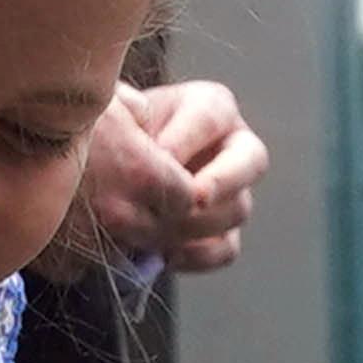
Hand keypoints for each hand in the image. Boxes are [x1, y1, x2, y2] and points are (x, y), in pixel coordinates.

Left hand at [77, 77, 265, 275]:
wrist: (111, 170)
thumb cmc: (117, 131)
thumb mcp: (120, 111)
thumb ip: (127, 108)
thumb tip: (134, 112)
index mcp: (213, 108)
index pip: (212, 118)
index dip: (185, 140)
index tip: (155, 157)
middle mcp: (234, 148)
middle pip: (252, 163)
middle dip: (220, 182)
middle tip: (191, 198)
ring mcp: (234, 193)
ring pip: (237, 210)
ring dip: (199, 222)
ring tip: (160, 226)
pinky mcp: (223, 232)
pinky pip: (225, 249)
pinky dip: (197, 255)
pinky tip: (165, 253)